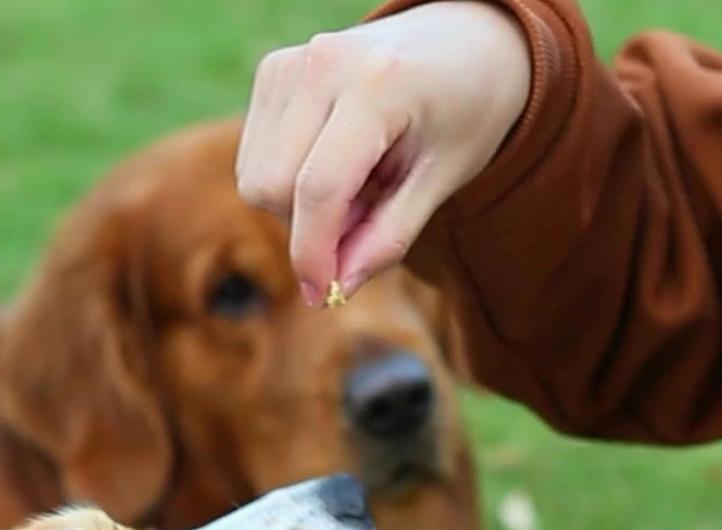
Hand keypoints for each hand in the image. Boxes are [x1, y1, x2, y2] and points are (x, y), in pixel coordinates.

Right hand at [236, 2, 530, 304]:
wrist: (464, 41)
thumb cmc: (465, 113)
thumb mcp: (444, 181)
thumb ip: (389, 236)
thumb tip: (335, 289)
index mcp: (375, 86)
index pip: (318, 190)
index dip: (314, 255)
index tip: (324, 297)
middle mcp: (319, 64)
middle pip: (273, 188)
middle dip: (312, 229)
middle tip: (369, 222)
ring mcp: (288, 62)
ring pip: (256, 177)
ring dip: (302, 208)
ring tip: (362, 186)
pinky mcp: (272, 72)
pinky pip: (257, 159)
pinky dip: (292, 183)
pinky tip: (339, 166)